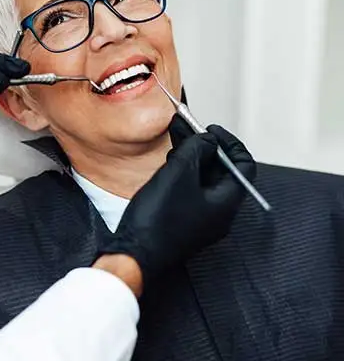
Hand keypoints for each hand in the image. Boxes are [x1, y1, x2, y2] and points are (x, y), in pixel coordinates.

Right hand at [98, 117, 255, 282]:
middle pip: (222, 170)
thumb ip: (197, 149)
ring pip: (205, 179)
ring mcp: (202, 218)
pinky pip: (191, 189)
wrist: (135, 251)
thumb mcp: (180, 172)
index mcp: (227, 203)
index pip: (243, 166)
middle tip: (189, 128)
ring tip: (176, 138)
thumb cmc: (158, 219)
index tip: (211, 129)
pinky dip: (184, 170)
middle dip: (206, 146)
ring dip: (193, 156)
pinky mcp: (185, 220)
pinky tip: (170, 160)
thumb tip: (208, 139)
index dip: (229, 142)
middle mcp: (219, 212)